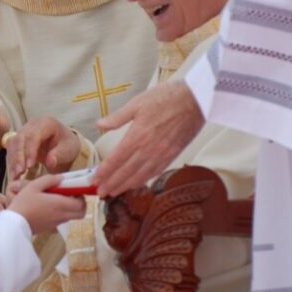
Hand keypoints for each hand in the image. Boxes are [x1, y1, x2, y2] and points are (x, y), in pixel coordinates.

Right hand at [5, 117, 81, 181]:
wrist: (63, 144)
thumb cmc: (67, 145)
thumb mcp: (68, 149)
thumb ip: (59, 154)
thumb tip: (50, 162)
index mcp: (46, 123)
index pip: (33, 135)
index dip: (29, 151)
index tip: (29, 166)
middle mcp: (32, 124)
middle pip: (20, 138)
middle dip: (18, 156)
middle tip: (20, 172)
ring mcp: (24, 131)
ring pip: (13, 144)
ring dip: (13, 160)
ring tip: (16, 175)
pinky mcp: (19, 140)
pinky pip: (11, 150)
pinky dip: (12, 162)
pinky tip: (14, 174)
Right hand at [8, 174, 85, 233]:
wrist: (14, 224)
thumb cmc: (23, 204)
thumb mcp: (34, 186)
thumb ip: (49, 179)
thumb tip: (61, 178)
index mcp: (60, 204)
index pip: (82, 204)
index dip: (81, 196)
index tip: (74, 189)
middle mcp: (61, 215)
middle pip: (81, 213)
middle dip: (80, 204)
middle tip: (70, 195)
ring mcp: (56, 223)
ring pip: (72, 216)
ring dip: (70, 208)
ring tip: (57, 199)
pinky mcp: (50, 228)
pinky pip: (62, 219)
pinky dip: (61, 213)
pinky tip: (48, 206)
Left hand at [92, 80, 203, 196]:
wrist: (196, 101)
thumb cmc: (167, 98)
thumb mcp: (137, 103)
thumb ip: (118, 117)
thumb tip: (100, 124)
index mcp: (137, 135)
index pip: (116, 159)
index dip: (104, 171)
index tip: (95, 179)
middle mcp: (149, 149)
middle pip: (126, 171)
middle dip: (112, 183)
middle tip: (101, 192)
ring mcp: (162, 154)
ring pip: (140, 175)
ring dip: (126, 186)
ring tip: (114, 192)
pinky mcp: (172, 155)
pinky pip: (155, 172)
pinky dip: (143, 180)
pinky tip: (136, 184)